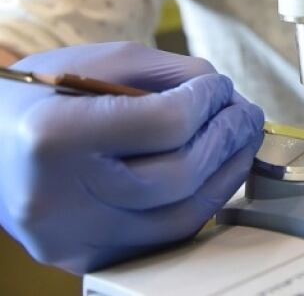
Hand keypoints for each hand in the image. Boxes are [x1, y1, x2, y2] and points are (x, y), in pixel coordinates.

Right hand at [0, 42, 263, 273]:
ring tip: (242, 141)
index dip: (208, 102)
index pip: (167, 123)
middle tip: (246, 114)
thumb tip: (226, 96)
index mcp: (55, 136)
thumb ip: (168, 71)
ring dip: (228, 173)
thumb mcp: (96, 61)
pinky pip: (166, 235)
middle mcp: (62, 197)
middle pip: (180, 175)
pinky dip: (203, 202)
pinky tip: (217, 172)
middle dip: (228, 137)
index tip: (220, 87)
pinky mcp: (87, 258)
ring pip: (183, 215)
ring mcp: (75, 237)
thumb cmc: (40, 98)